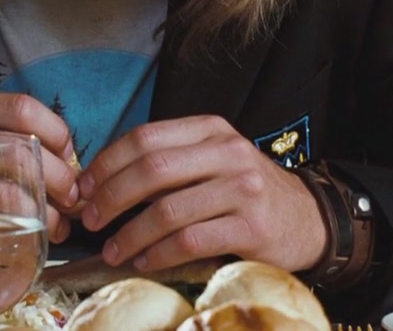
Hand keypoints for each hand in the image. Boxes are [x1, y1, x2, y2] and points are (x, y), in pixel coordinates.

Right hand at [0, 93, 80, 260]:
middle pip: (24, 152)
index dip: (58, 134)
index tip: (69, 157)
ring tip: (55, 225)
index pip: (23, 108)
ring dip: (46, 214)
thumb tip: (64, 160)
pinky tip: (27, 238)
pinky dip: (17, 233)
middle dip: (61, 181)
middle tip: (71, 200)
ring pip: (11, 192)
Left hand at [77, 115, 326, 272]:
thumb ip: (169, 164)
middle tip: (91, 221)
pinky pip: (190, 241)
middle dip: (111, 197)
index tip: (84, 188)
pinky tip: (144, 262)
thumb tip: (101, 184)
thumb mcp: (212, 161)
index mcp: (210, 130)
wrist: (308, 219)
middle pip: (151, 170)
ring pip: (168, 210)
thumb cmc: (246, 193)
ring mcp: (242, 189)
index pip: (145, 138)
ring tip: (113, 250)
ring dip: (130, 234)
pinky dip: (158, 254)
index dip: (106, 163)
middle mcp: (227, 152)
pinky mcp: (252, 227)